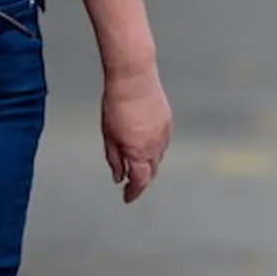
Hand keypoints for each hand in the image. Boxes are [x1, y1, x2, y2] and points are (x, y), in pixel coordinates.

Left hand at [102, 67, 171, 202]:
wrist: (134, 77)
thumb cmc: (116, 103)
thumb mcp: (108, 135)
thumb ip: (114, 158)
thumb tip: (118, 176)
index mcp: (139, 152)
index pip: (140, 181)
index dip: (133, 192)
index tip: (127, 197)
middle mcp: (155, 146)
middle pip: (151, 172)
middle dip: (141, 180)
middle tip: (132, 184)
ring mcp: (164, 133)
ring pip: (159, 157)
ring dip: (149, 164)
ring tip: (137, 165)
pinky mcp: (168, 121)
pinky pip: (163, 142)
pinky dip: (155, 149)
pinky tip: (147, 145)